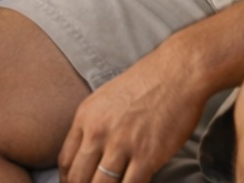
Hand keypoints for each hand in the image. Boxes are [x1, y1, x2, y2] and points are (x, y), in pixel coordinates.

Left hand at [59, 46, 213, 182]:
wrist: (178, 73)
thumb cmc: (147, 84)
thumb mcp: (107, 99)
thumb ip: (95, 125)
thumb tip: (90, 151)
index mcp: (85, 117)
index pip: (65, 161)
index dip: (68, 181)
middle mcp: (98, 131)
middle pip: (79, 177)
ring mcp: (122, 144)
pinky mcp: (147, 155)